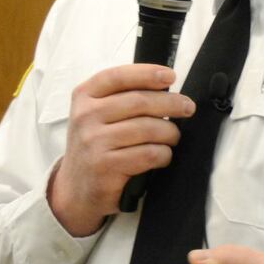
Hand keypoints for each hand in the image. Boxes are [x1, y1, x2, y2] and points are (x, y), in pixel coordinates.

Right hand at [48, 63, 196, 234]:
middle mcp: (86, 116)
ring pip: (148, 128)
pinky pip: (148, 154)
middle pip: (139, 101)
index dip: (147, 73)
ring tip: (173, 137)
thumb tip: (165, 87)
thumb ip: (121, 98)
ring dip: (170, 132)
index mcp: (84, 97)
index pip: (118, 76)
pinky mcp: (105, 166)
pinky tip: (163, 156)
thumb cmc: (96, 147)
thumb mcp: (97, 116)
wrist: (76, 190)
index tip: (170, 76)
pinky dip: (163, 154)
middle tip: (188, 108)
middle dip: (171, 103)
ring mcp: (94, 142)